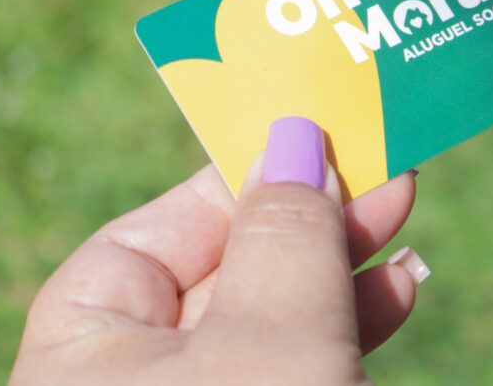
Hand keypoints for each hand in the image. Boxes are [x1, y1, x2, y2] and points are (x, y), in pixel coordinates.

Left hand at [11, 117, 427, 384]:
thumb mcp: (274, 334)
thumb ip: (287, 233)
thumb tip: (295, 142)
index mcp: (87, 354)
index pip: (154, 234)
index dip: (236, 176)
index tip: (311, 132)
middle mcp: (136, 380)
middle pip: (228, 267)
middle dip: (312, 212)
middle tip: (384, 159)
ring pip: (277, 314)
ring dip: (347, 261)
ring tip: (405, 208)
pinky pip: (303, 360)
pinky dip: (352, 321)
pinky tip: (399, 286)